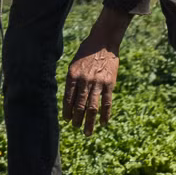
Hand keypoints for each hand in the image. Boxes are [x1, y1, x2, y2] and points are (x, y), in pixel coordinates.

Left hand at [62, 8, 130, 134]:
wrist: (103, 41)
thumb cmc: (86, 53)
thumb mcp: (74, 64)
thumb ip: (72, 81)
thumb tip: (70, 100)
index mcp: (73, 75)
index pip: (68, 98)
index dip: (67, 111)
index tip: (66, 120)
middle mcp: (84, 80)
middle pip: (79, 105)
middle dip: (77, 119)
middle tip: (76, 127)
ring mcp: (97, 82)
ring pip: (92, 107)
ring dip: (89, 122)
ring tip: (87, 132)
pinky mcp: (109, 83)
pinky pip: (107, 103)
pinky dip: (105, 115)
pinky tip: (103, 123)